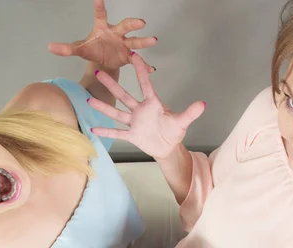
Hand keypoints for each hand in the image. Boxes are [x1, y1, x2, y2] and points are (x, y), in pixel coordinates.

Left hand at [48, 0, 156, 71]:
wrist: (103, 61)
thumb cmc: (93, 50)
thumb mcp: (80, 50)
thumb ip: (66, 48)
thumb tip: (50, 47)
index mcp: (102, 28)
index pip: (100, 15)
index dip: (99, 6)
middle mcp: (116, 34)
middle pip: (125, 26)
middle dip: (132, 24)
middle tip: (141, 22)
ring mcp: (124, 45)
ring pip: (135, 42)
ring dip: (144, 42)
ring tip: (153, 40)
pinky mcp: (128, 57)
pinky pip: (137, 61)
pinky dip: (144, 65)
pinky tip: (151, 69)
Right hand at [88, 53, 205, 159]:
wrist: (168, 147)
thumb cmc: (174, 132)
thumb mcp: (182, 122)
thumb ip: (190, 112)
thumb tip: (203, 104)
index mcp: (152, 103)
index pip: (145, 84)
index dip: (140, 71)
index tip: (134, 55)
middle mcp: (140, 110)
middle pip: (123, 96)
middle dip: (111, 85)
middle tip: (98, 72)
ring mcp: (134, 122)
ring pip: (116, 113)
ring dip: (104, 107)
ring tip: (89, 99)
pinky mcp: (132, 135)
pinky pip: (117, 132)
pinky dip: (106, 131)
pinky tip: (94, 127)